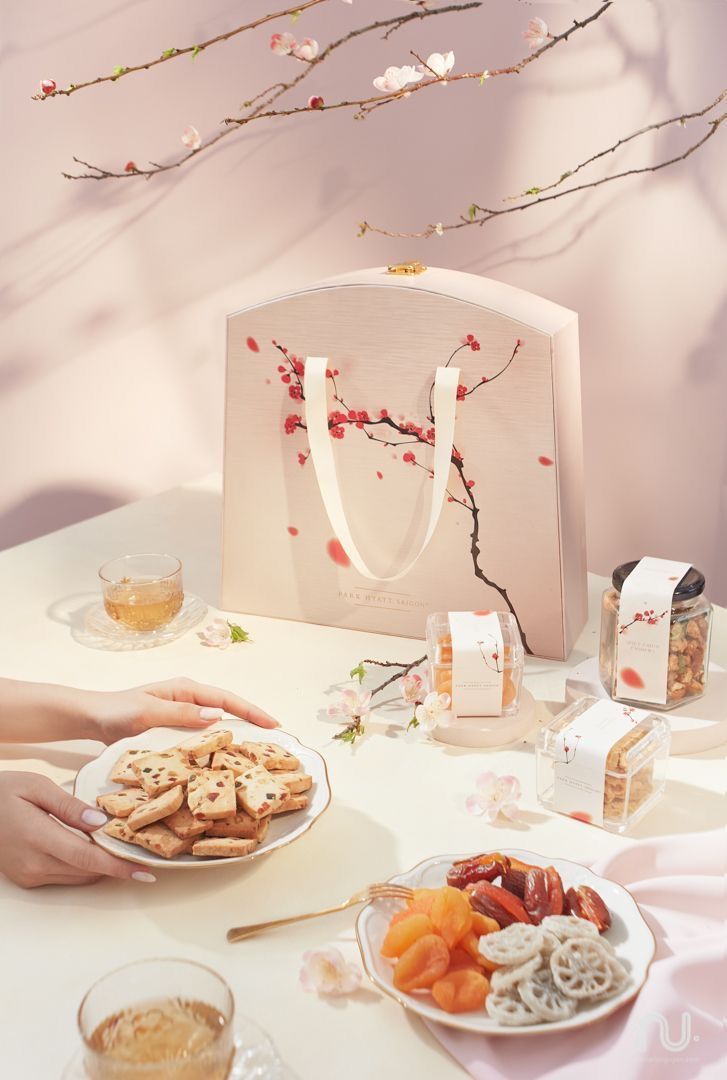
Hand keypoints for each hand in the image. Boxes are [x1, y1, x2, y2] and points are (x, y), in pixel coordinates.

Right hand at [0, 772, 156, 888]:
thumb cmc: (3, 792)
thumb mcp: (37, 787)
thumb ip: (69, 806)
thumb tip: (100, 822)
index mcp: (37, 837)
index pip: (87, 858)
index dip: (119, 866)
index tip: (145, 871)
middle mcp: (34, 864)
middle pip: (88, 870)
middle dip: (116, 862)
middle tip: (140, 849)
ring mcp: (29, 875)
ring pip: (79, 876)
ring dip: (100, 864)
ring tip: (119, 845)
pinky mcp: (27, 879)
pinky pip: (65, 876)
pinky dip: (83, 865)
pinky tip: (91, 847)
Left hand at [84, 677, 278, 744]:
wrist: (91, 717)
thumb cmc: (117, 712)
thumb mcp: (148, 712)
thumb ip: (180, 714)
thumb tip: (217, 716)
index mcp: (186, 690)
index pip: (226, 699)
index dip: (251, 711)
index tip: (273, 724)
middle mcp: (188, 700)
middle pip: (227, 710)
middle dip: (250, 722)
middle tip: (273, 741)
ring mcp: (181, 715)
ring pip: (216, 724)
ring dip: (235, 735)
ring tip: (256, 753)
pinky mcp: (174, 729)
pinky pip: (201, 736)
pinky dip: (215, 745)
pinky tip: (223, 760)